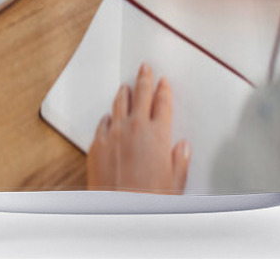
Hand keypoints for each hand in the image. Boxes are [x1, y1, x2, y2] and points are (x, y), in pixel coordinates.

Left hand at [87, 63, 189, 193]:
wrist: (119, 212)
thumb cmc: (149, 200)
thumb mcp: (175, 182)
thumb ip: (179, 161)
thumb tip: (182, 148)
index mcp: (158, 134)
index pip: (162, 103)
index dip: (163, 90)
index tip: (163, 82)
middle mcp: (135, 128)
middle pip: (141, 94)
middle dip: (144, 79)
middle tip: (144, 68)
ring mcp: (114, 133)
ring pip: (119, 104)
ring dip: (124, 93)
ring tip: (126, 86)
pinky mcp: (97, 144)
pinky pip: (102, 123)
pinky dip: (107, 117)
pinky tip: (109, 116)